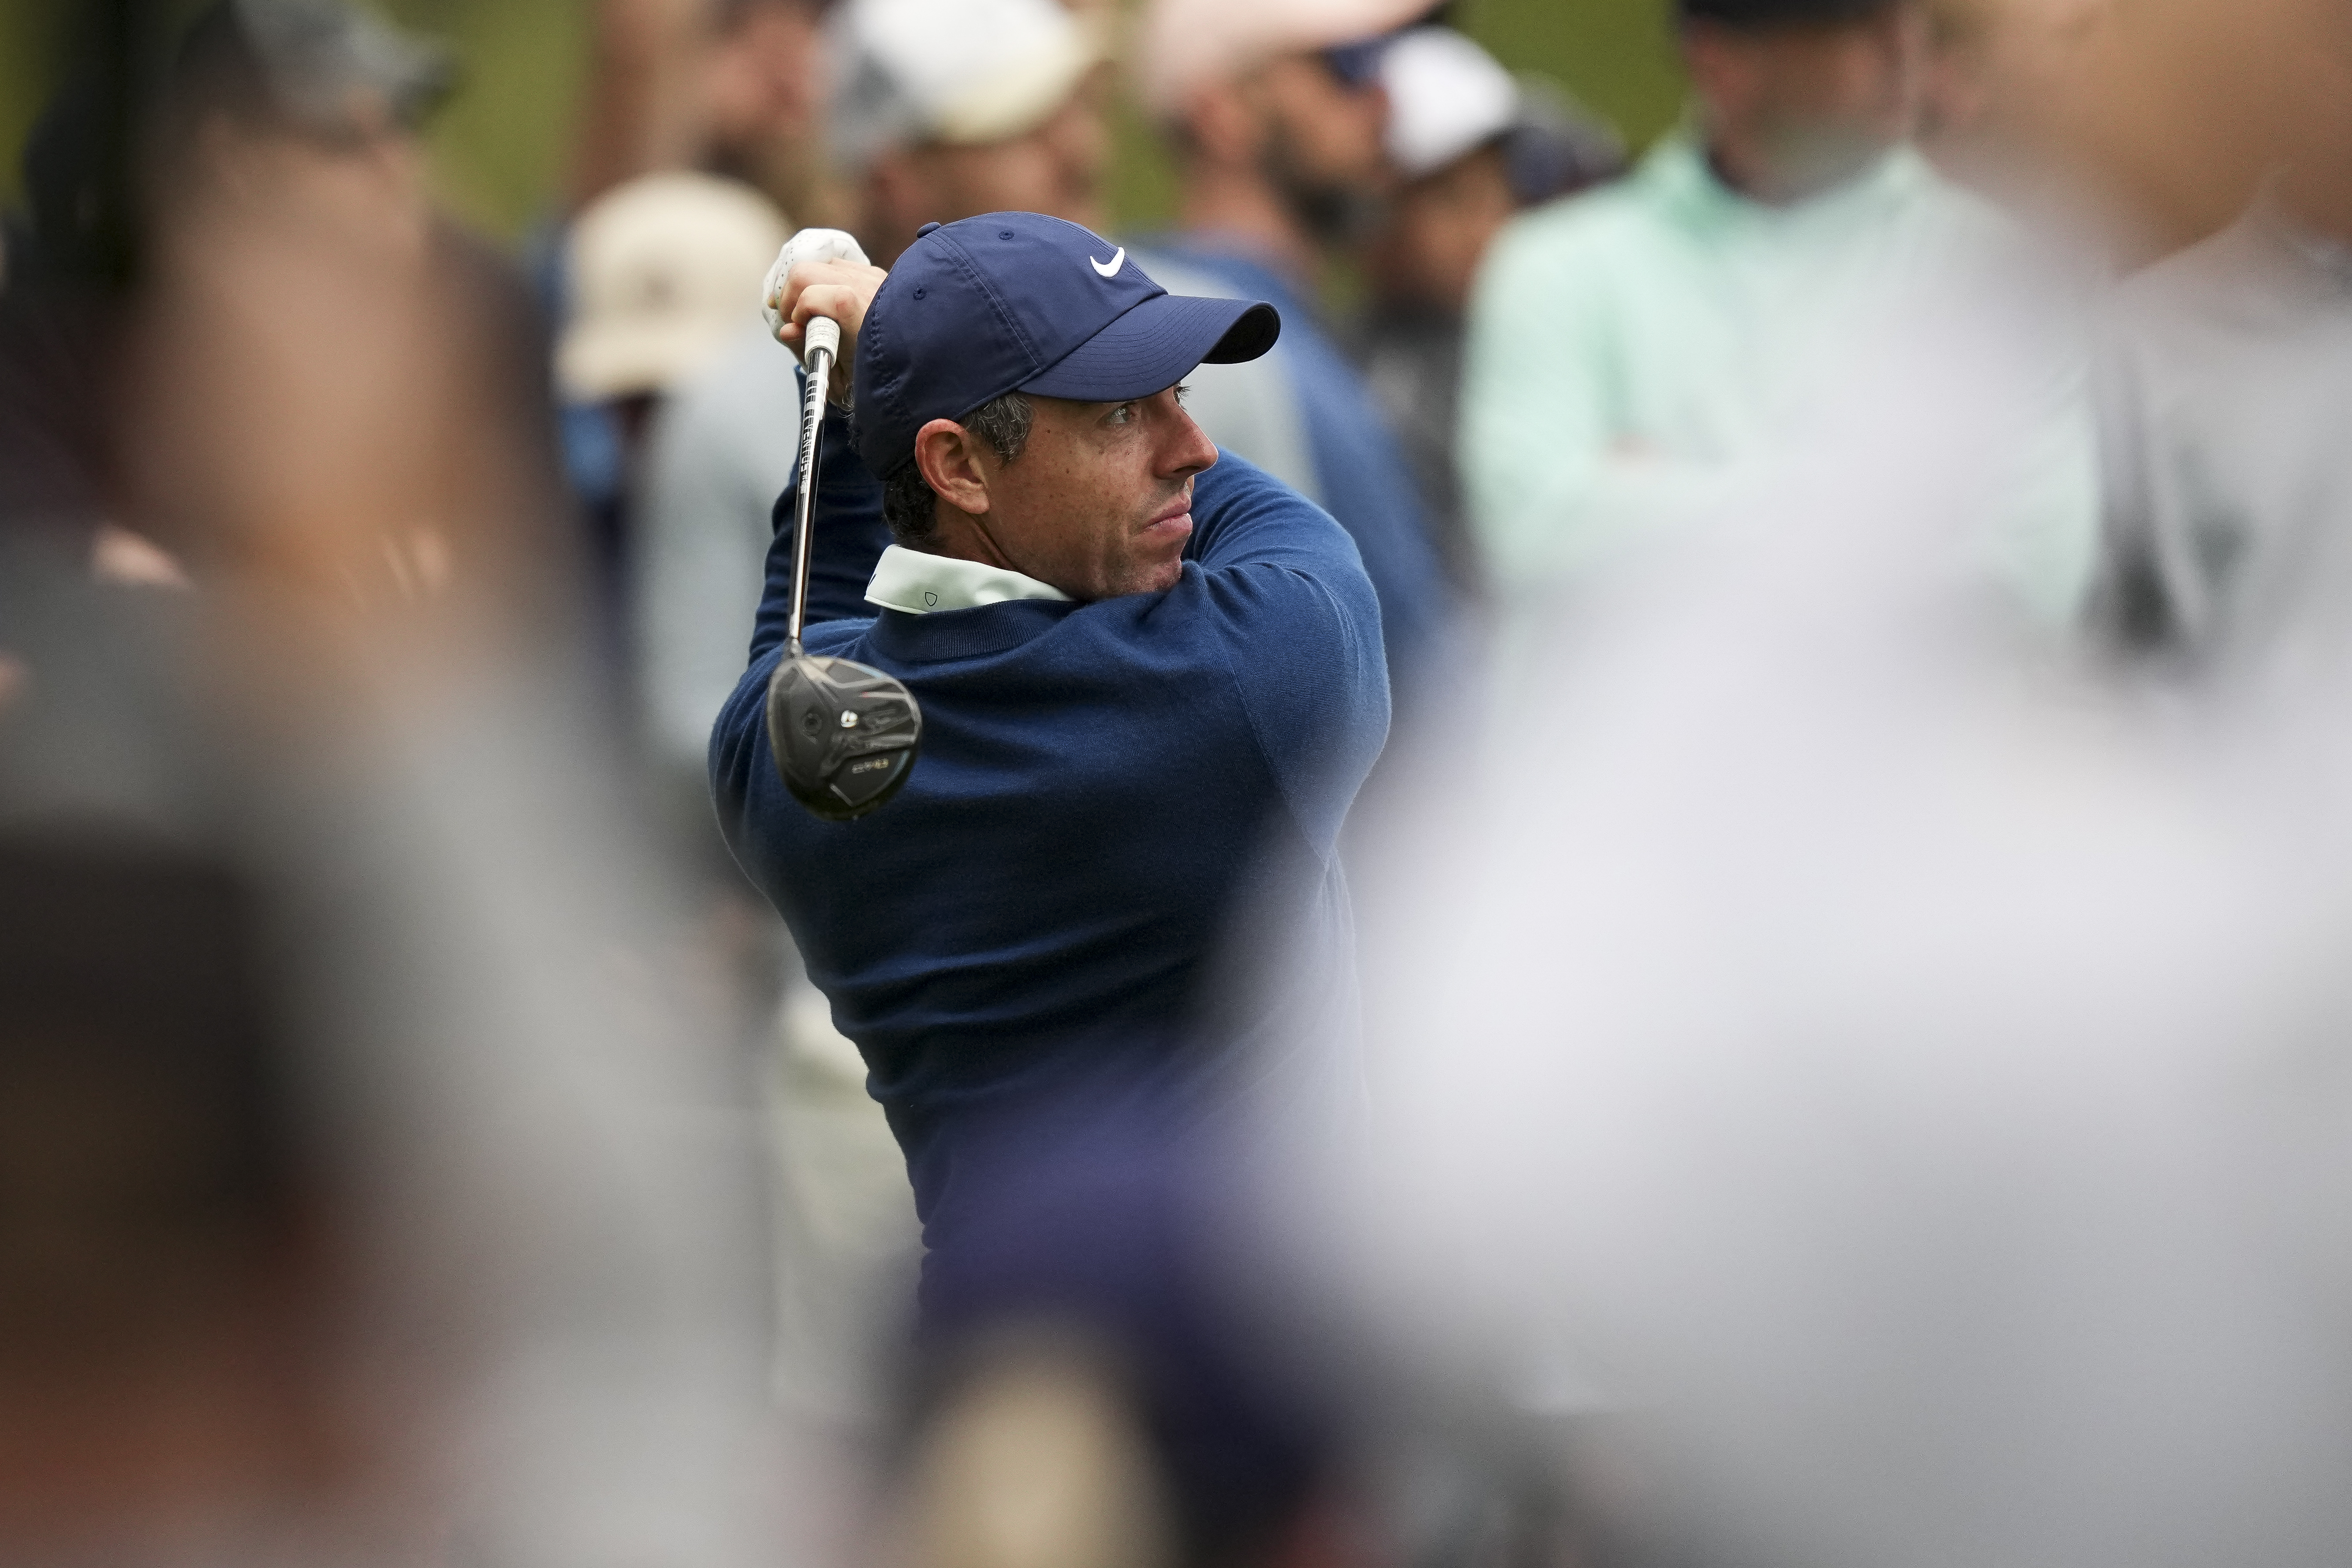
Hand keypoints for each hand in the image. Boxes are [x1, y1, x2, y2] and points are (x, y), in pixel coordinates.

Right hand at [763, 228, 884, 407]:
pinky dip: (825, 280)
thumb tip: (786, 330)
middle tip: (793, 319)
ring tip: (808, 312)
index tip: (797, 329)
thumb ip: (808, 352)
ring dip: (807, 285)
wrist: (920, 371)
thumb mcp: (839, 381)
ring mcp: (874, 279)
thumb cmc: (875, 382)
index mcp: (861, 318)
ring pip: (822, 264)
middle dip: (790, 294)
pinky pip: (839, 266)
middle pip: (808, 271)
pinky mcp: (877, 275)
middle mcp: (869, 291)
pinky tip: (827, 302)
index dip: (798, 311)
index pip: (814, 296)